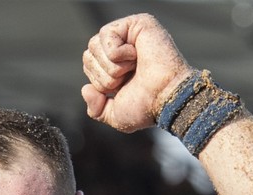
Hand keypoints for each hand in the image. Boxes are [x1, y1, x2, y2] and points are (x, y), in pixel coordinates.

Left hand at [80, 14, 192, 132]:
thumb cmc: (147, 106)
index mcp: (116, 64)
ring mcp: (129, 33)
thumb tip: (85, 89)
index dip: (99, 81)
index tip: (122, 87)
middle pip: (88, 53)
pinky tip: (136, 56)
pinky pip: (106, 35)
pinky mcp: (137, 23)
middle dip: (104, 75)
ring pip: (94, 45)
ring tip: (133, 68)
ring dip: (112, 66)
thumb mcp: (115, 115)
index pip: (88, 63)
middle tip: (128, 78)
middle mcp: (122, 46)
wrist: (166, 99)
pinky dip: (118, 53)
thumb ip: (96, 109)